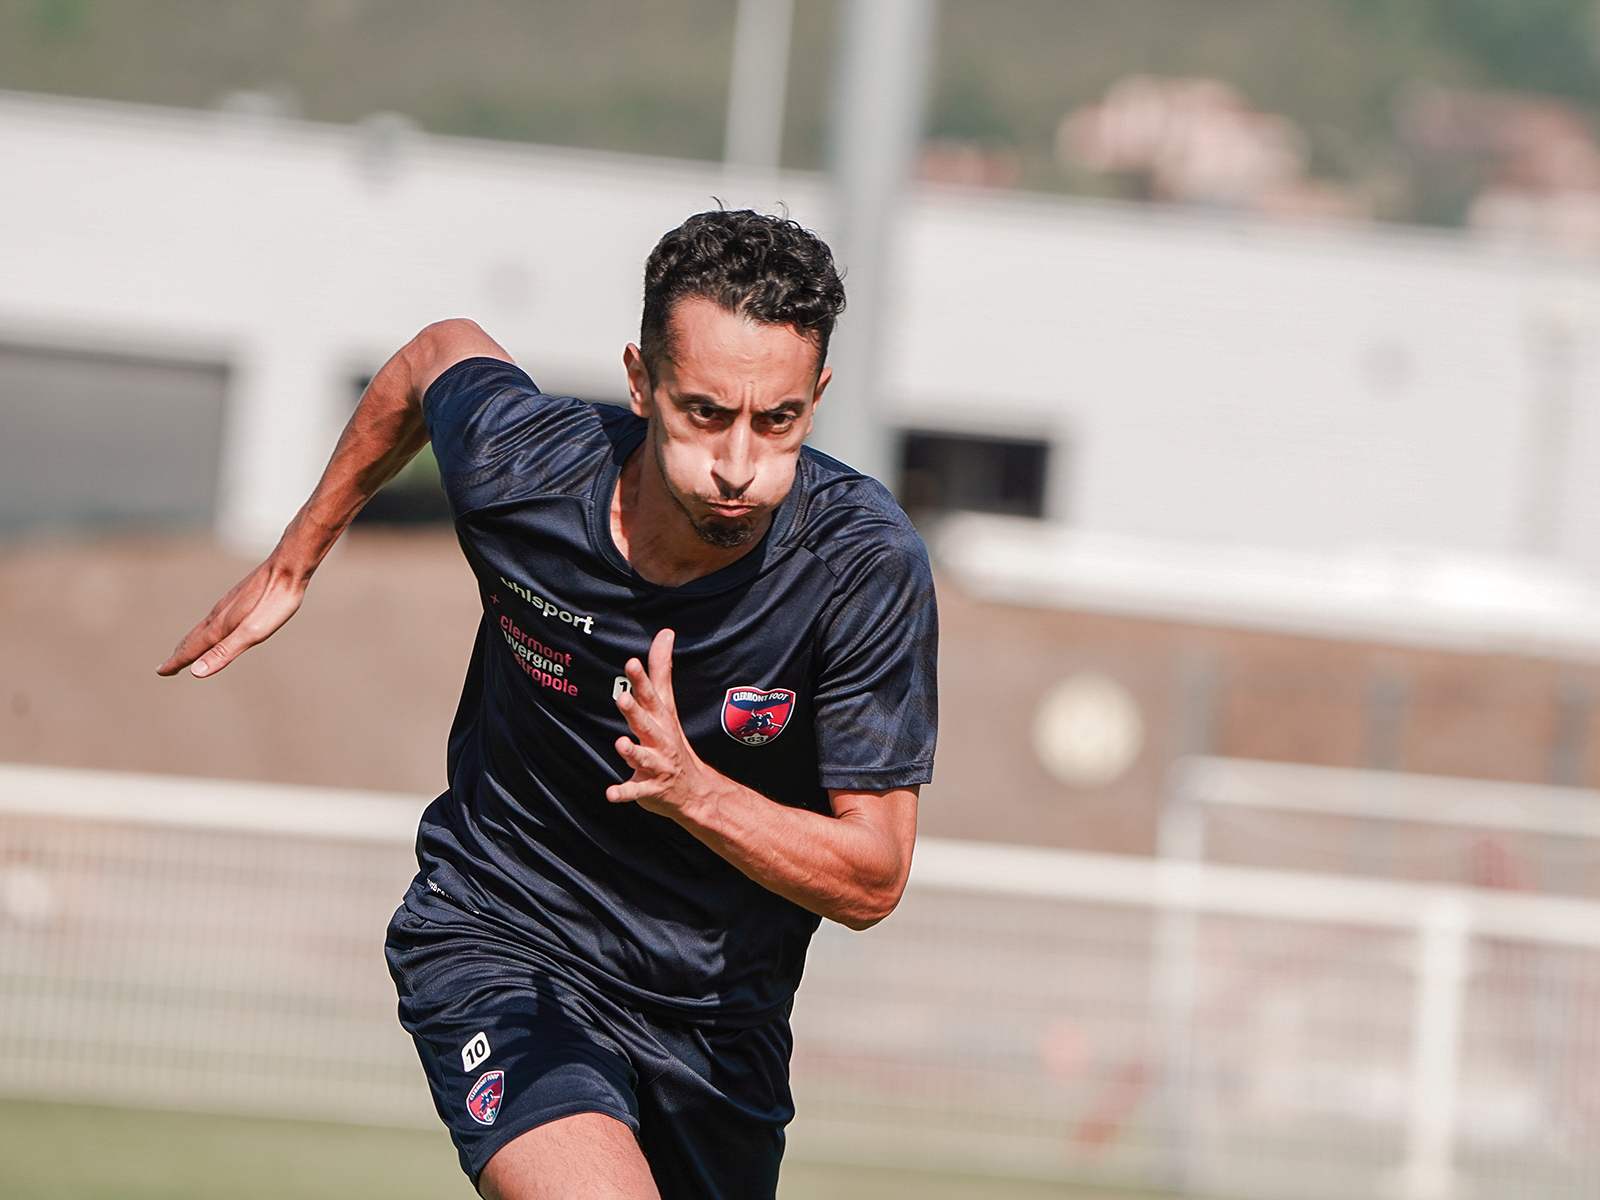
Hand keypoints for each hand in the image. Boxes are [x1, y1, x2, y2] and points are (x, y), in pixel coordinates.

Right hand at [155, 556, 307, 677]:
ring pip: (204, 626)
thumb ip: (224, 652)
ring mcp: (229, 604)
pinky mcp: (240, 596)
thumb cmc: (274, 602)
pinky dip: (209, 627)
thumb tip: (196, 672)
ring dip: (192, 640)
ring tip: (185, 648)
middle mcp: (219, 614)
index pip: (192, 649)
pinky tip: (216, 624)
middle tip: (166, 667)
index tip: (161, 672)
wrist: (289, 566)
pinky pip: (217, 616)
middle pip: (194, 638)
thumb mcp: (252, 633)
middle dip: (179, 654)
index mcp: (221, 626)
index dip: (177, 662)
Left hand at [606, 629, 714, 817]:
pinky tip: (610, 793)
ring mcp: (655, 765)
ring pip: (643, 758)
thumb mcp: (667, 705)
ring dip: (632, 751)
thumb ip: (661, 670)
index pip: (651, 696)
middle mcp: (660, 740)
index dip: (641, 680)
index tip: (631, 663)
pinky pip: (635, 791)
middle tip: (622, 699)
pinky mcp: (648, 789)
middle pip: (647, 724)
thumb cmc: (671, 740)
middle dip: (635, 712)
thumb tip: (665, 633)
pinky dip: (624, 793)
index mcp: (660, 719)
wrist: (693, 789)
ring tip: (621, 744)